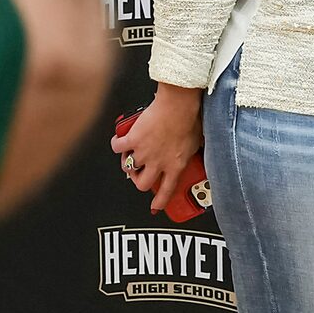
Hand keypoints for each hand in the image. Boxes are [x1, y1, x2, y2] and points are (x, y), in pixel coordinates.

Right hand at [109, 84, 204, 215]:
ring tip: (128, 154)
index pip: (167, 190)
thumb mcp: (197, 141)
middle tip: (138, 174)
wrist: (178, 106)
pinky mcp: (133, 139)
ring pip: (128, 167)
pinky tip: (119, 140)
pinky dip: (116, 144)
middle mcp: (158, 163)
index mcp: (175, 165)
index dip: (160, 201)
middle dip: (138, 180)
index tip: (155, 206)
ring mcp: (144, 152)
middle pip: (142, 184)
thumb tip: (197, 149)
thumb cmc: (189, 119)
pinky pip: (118, 147)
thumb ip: (192, 151)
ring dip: (127, 162)